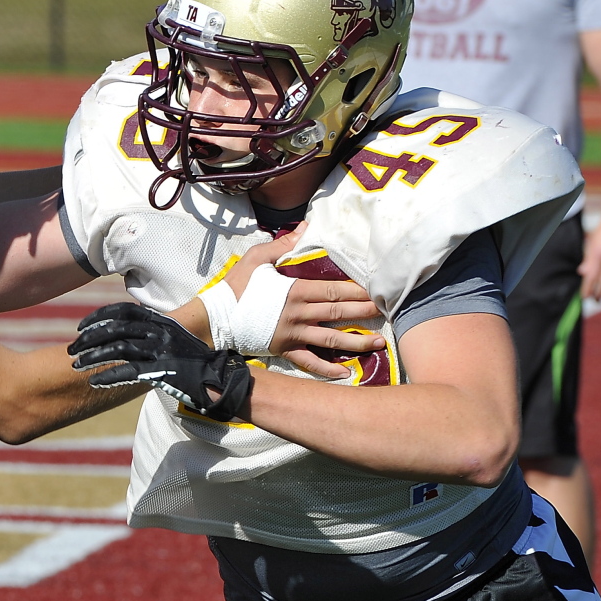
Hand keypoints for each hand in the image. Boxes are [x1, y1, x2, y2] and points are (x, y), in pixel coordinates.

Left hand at [68, 302, 251, 421]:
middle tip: (72, 350)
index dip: (99, 316)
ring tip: (76, 367)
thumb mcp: (176, 340)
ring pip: (119, 348)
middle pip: (115, 328)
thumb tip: (130, 336)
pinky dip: (110, 375)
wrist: (222, 378)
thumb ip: (155, 335)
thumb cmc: (198, 362)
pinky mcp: (164, 370)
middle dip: (89, 338)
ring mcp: (162, 350)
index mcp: (162, 321)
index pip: (123, 310)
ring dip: (93, 357)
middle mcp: (160, 331)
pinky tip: (96, 382)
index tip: (80, 327)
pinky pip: (131, 371)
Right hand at [216, 224, 383, 377]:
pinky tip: (346, 373)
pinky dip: (327, 370)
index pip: (334, 290)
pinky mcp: (284, 351)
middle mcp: (298, 315)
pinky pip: (309, 363)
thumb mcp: (257, 259)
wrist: (214, 319)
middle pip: (338, 313)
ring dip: (356, 342)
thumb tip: (305, 228)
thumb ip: (283, 245)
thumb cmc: (236, 287)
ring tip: (378, 342)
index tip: (376, 289)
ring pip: (331, 340)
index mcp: (295, 291)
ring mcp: (292, 335)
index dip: (357, 291)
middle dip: (364, 312)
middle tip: (386, 311)